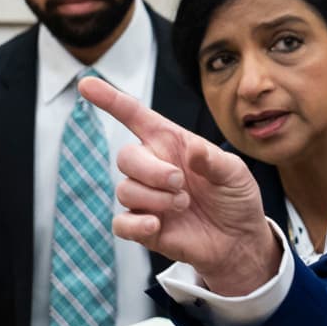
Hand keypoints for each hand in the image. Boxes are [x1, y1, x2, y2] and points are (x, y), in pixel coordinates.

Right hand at [78, 75, 277, 294]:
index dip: (110, 99)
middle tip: (179, 183)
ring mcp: (146, 198)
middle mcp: (153, 167)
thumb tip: (193, 151)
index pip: (134, 116)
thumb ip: (213, 160)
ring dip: (155, 198)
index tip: (87, 84)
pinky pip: (121, 223)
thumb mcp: (235, 172)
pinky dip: (136, 224)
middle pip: (125, 156)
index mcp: (171, 144)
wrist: (239, 241)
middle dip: (151, 170)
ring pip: (124, 190)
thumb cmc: (234, 198)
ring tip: (183, 205)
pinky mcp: (144, 227)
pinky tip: (157, 225)